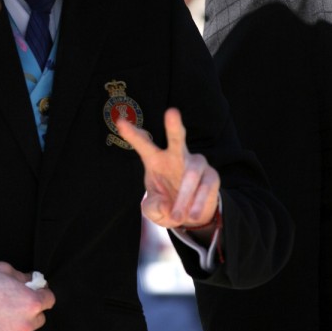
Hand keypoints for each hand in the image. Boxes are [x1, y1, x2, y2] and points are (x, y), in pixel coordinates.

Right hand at [0, 262, 55, 330]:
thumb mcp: (7, 271)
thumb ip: (24, 278)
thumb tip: (32, 281)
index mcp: (32, 302)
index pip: (49, 300)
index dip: (42, 294)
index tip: (36, 291)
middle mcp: (27, 323)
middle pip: (39, 318)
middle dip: (31, 311)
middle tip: (17, 303)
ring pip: (25, 330)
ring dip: (19, 324)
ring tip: (4, 314)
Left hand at [117, 107, 219, 229]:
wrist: (191, 217)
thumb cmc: (167, 205)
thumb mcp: (153, 210)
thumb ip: (154, 208)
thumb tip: (166, 207)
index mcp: (155, 160)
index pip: (143, 144)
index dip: (132, 133)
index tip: (120, 121)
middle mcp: (176, 156)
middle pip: (177, 138)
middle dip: (174, 126)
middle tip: (172, 112)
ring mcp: (196, 164)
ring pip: (192, 173)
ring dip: (184, 196)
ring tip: (178, 216)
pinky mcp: (211, 176)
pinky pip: (206, 187)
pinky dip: (198, 203)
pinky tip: (193, 214)